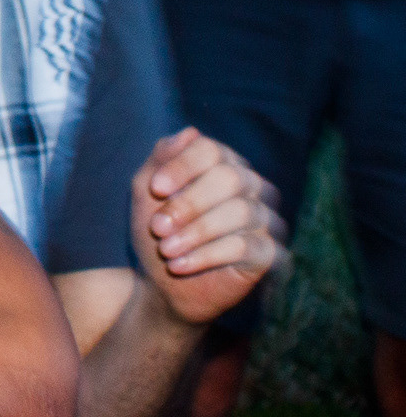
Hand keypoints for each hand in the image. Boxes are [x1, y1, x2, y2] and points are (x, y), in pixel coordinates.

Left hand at [133, 127, 287, 326]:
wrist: (163, 284)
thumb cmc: (157, 232)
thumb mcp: (146, 193)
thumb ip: (161, 159)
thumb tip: (190, 132)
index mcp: (223, 165)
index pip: (211, 150)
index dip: (182, 167)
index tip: (155, 189)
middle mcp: (251, 186)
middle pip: (230, 178)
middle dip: (188, 202)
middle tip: (158, 226)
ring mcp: (265, 219)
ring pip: (240, 213)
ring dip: (194, 232)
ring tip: (165, 249)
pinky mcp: (271, 254)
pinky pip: (245, 246)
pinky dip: (205, 255)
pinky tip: (178, 264)